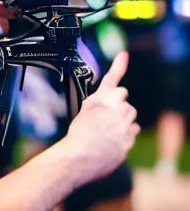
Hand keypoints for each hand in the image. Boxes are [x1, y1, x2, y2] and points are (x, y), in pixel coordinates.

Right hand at [64, 51, 139, 185]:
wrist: (79, 156)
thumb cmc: (78, 134)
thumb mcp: (84, 111)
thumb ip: (98, 102)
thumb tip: (107, 98)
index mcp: (100, 100)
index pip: (112, 80)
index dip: (119, 65)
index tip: (123, 54)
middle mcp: (114, 110)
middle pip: (125, 100)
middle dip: (119, 106)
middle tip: (107, 117)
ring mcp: (123, 125)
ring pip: (131, 115)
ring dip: (124, 120)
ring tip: (108, 130)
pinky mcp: (128, 139)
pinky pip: (133, 132)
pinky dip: (126, 134)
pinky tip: (112, 140)